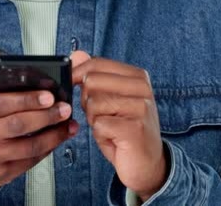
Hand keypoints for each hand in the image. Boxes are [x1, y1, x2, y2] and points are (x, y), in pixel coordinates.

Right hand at [0, 67, 79, 190]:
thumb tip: (18, 67)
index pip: (0, 103)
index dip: (26, 100)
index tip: (48, 95)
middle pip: (17, 125)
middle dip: (45, 116)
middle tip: (64, 108)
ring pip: (27, 147)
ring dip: (52, 135)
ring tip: (67, 124)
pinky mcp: (0, 174)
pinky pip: (29, 161)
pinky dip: (47, 149)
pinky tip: (56, 139)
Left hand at [70, 50, 167, 200]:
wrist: (148, 164)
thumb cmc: (126, 130)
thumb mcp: (109, 99)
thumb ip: (93, 75)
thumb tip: (76, 54)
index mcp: (137, 77)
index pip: (97, 64)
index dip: (77, 74)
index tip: (72, 84)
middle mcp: (143, 89)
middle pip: (92, 82)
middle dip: (87, 102)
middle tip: (101, 116)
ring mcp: (141, 108)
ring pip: (93, 104)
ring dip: (94, 120)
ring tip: (109, 128)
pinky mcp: (135, 129)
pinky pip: (98, 125)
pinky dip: (100, 135)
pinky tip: (114, 139)